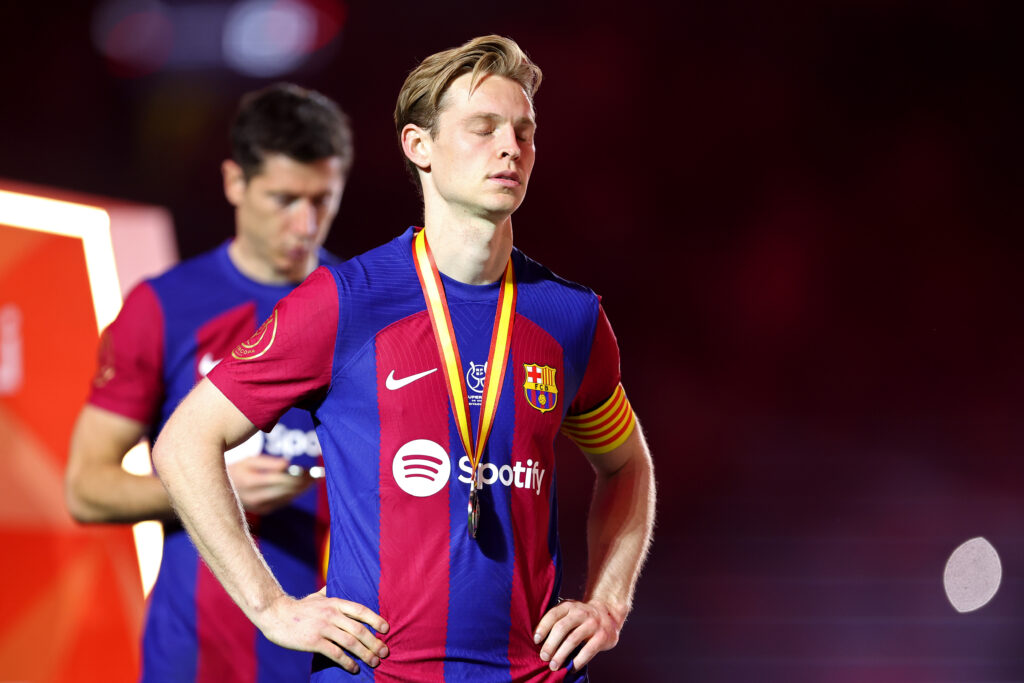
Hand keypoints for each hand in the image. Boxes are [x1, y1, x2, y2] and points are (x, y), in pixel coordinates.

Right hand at [227, 455, 315, 514]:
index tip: (311, 469)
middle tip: (318, 475)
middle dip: (304, 482)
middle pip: (287, 490)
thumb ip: (268, 462)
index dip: (299, 475)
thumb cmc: (235, 469)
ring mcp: (258, 507)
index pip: (282, 480)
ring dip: (302, 489)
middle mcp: (254, 497)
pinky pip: (282, 503)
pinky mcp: (261, 511)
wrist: (213, 491)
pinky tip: (303, 487)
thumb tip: (287, 464)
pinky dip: (294, 494)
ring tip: (314, 480)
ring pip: (287, 498)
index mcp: (250, 482)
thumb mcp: (247, 461)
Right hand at [258, 587, 389, 673]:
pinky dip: (347, 662)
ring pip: (350, 643)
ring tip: (374, 662)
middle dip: (374, 642)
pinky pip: (336, 654)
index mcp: (334, 603)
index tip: (386, 629)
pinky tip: (354, 668)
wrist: (275, 614)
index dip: (375, 620)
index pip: (361, 610)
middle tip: (385, 652)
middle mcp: (331, 614)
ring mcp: (323, 628)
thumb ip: (328, 593)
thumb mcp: (316, 596)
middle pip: (359, 630)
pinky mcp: (314, 641)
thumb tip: (334, 586)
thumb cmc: (297, 607)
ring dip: (365, 654)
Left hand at [533, 599, 622, 670]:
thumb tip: (538, 642)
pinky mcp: (602, 636)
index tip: (536, 641)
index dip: (543, 628)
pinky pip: (588, 650)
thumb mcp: (569, 612)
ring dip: (561, 655)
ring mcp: (593, 624)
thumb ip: (557, 621)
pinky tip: (571, 668)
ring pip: (573, 640)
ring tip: (553, 666)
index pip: (553, 615)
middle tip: (543, 657)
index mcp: (569, 606)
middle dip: (550, 644)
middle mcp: (580, 612)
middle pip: (561, 628)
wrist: (608, 614)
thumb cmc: (581, 618)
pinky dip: (578, 661)